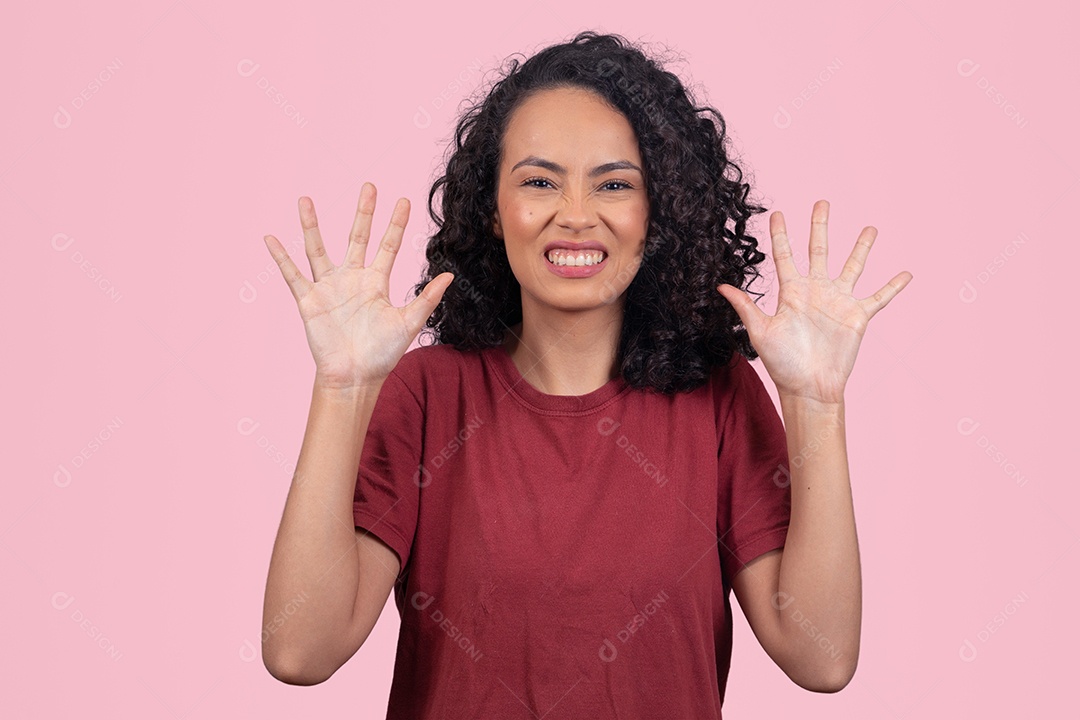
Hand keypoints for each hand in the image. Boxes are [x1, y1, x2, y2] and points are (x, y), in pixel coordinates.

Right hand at [263, 183, 454, 388]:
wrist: (355, 377)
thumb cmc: (382, 354)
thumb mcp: (409, 323)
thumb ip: (427, 298)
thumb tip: (449, 275)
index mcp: (376, 283)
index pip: (388, 246)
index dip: (396, 224)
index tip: (403, 200)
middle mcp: (352, 279)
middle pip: (357, 237)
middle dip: (363, 213)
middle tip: (369, 186)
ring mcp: (329, 288)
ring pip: (318, 249)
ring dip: (312, 225)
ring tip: (305, 200)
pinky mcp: (309, 301)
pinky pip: (292, 275)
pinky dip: (281, 257)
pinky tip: (271, 238)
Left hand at [716, 200, 911, 405]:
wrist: (809, 388)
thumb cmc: (782, 363)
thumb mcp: (760, 332)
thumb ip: (746, 306)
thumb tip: (721, 285)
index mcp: (791, 292)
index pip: (784, 256)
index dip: (781, 235)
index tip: (777, 213)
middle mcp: (815, 291)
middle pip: (818, 250)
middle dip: (820, 226)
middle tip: (822, 202)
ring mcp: (838, 302)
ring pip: (853, 266)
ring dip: (861, 247)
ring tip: (871, 228)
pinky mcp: (857, 316)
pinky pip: (879, 298)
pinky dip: (893, 286)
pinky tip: (907, 273)